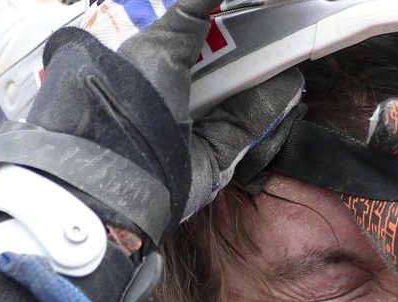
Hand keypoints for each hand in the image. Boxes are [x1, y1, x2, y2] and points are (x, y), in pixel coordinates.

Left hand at [0, 0, 302, 301]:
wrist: (110, 187)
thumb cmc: (119, 113)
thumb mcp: (155, 55)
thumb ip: (185, 21)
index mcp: (136, 74)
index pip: (180, 42)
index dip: (210, 29)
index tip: (236, 17)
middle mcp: (160, 106)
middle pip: (209, 73)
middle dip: (239, 56)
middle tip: (268, 33)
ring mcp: (183, 138)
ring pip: (228, 102)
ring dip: (258, 82)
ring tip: (287, 55)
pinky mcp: (203, 166)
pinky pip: (237, 132)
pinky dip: (262, 111)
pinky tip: (286, 89)